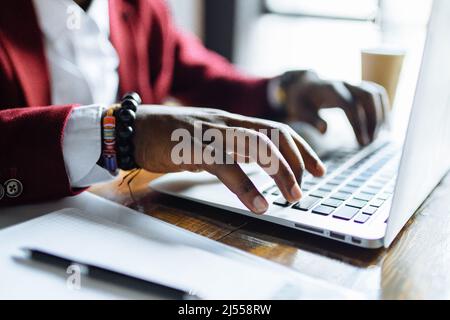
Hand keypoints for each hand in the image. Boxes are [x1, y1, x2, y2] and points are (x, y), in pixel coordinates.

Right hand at [133, 105, 325, 213]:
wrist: (133, 129)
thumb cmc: (167, 136)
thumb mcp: (206, 138)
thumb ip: (228, 147)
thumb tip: (249, 164)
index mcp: (231, 121)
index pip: (276, 128)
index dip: (300, 147)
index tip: (317, 168)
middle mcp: (226, 122)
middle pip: (274, 134)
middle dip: (298, 159)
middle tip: (308, 185)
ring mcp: (211, 133)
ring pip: (257, 146)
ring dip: (281, 172)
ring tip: (293, 196)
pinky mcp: (194, 147)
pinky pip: (227, 166)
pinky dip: (247, 187)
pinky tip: (259, 205)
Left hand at [280, 70, 389, 145]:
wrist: (302, 86)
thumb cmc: (300, 101)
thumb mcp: (298, 111)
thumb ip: (311, 120)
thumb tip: (325, 131)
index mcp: (329, 90)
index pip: (350, 105)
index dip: (359, 124)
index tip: (362, 143)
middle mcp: (344, 84)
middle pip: (367, 96)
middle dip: (373, 119)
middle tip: (370, 142)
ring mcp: (352, 84)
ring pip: (375, 94)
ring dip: (381, 115)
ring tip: (378, 137)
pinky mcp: (358, 88)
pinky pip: (376, 94)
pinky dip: (383, 109)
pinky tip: (384, 127)